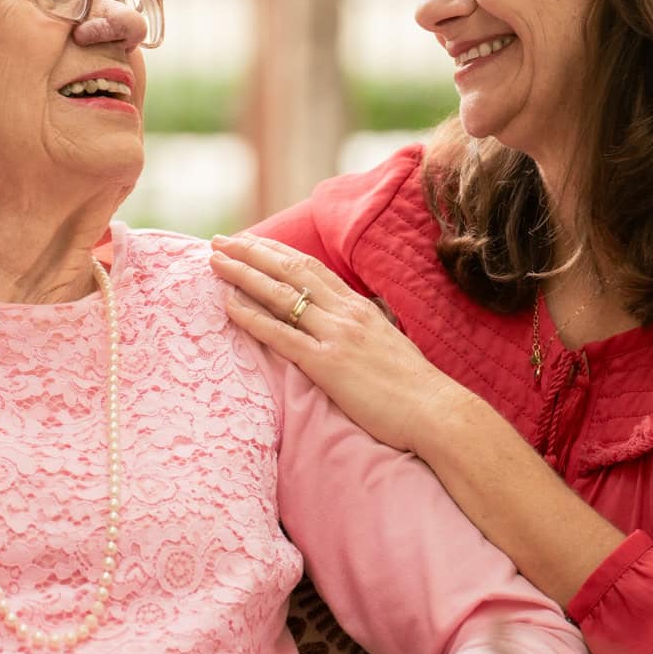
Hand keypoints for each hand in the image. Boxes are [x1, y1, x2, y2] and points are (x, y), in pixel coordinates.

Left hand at [207, 234, 462, 454]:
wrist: (438, 412)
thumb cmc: (416, 389)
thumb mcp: (388, 344)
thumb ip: (364, 329)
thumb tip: (349, 326)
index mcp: (360, 307)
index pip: (311, 267)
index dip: (277, 252)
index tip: (251, 241)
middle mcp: (346, 313)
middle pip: (291, 270)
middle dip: (252, 252)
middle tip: (220, 241)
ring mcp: (337, 336)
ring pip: (281, 295)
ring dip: (244, 275)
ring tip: (214, 263)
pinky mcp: (328, 364)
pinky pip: (281, 335)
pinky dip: (252, 317)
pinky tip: (229, 305)